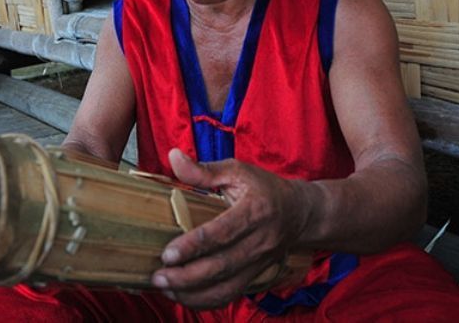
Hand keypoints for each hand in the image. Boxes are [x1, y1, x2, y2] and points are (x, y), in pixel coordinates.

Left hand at [151, 149, 309, 308]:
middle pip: (222, 266)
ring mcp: (259, 262)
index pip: (222, 233)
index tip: (168, 254)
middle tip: (158, 276)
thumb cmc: (265, 188)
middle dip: (187, 277)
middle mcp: (260, 241)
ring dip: (193, 294)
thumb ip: (204, 169)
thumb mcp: (238, 171)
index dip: (194, 246)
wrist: (300, 213)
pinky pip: (231, 295)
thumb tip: (173, 157)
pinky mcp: (256, 275)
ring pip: (226, 288)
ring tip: (165, 289)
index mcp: (255, 211)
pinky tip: (183, 296)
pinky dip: (206, 301)